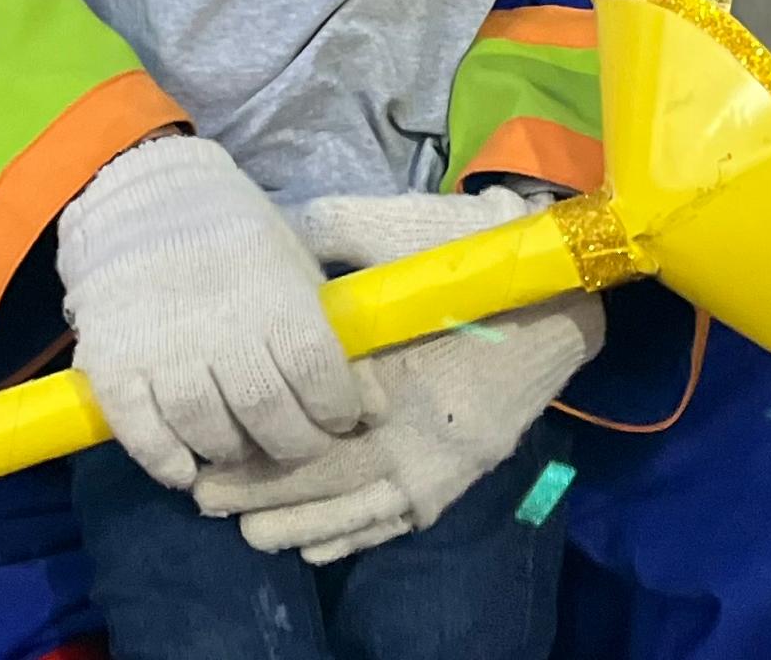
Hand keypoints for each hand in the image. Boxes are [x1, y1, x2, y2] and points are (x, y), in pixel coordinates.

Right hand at [58, 135, 361, 488]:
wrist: (138, 191)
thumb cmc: (228, 229)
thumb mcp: (291, 260)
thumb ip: (327, 327)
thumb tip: (372, 403)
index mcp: (272, 294)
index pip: (317, 374)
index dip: (336, 409)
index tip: (339, 418)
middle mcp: (221, 327)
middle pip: (268, 415)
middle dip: (294, 445)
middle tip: (295, 445)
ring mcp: (163, 349)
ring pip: (209, 433)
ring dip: (233, 454)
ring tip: (242, 446)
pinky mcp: (113, 364)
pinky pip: (144, 435)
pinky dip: (168, 463)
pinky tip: (185, 467)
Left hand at [192, 190, 603, 562]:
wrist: (560, 280)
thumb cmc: (473, 247)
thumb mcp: (400, 224)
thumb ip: (334, 230)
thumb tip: (272, 233)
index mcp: (402, 376)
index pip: (318, 435)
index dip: (262, 457)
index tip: (210, 463)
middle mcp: (425, 434)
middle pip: (335, 482)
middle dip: (270, 497)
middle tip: (210, 503)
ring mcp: (451, 459)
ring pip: (367, 510)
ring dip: (308, 525)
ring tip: (254, 534)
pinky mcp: (466, 466)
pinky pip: (406, 516)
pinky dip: (361, 535)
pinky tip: (321, 547)